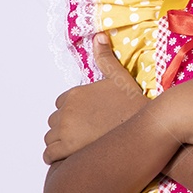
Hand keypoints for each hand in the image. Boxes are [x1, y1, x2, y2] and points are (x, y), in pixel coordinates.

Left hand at [43, 33, 145, 164]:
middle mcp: (66, 111)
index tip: (86, 119)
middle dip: (65, 128)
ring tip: (79, 146)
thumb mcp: (119, 78)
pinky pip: (49, 154)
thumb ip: (104, 58)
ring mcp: (65, 130)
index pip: (60, 105)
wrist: (144, 128)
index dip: (72, 112)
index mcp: (74, 94)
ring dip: (59, 143)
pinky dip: (55, 156)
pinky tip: (69, 156)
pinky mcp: (67, 149)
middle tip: (84, 134)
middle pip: (54, 121)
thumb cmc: (133, 104)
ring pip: (50, 138)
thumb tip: (98, 36)